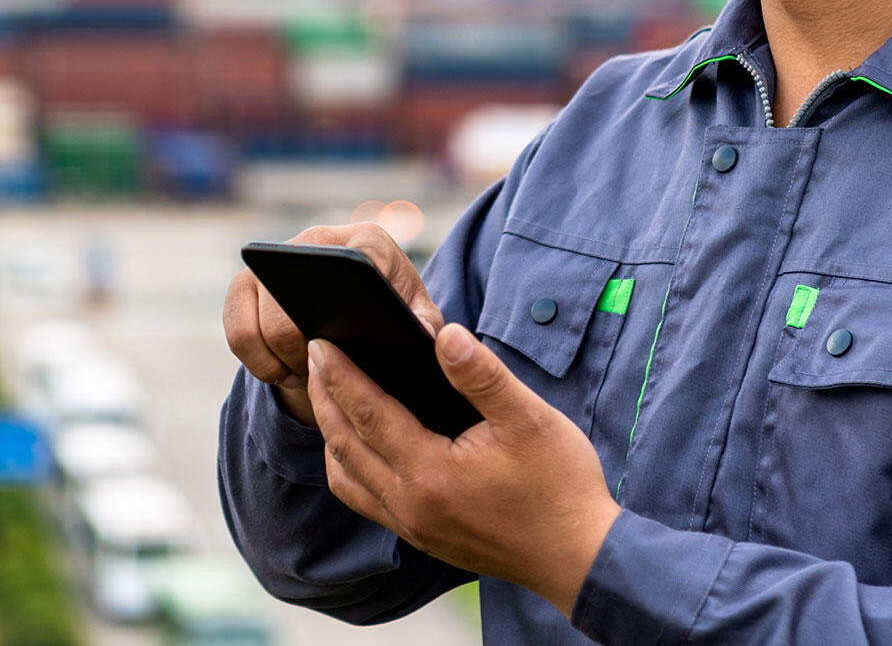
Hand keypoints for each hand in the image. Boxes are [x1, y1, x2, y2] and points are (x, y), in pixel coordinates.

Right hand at [223, 223, 446, 428]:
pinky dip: (260, 364)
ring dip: (282, 361)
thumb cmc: (390, 316)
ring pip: (261, 325)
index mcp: (366, 242)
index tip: (356, 343)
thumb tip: (419, 334)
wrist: (350, 310)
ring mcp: (274, 262)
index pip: (356, 261)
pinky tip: (284, 371)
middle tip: (327, 370)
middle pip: (294, 303)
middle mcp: (314, 240)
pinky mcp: (243, 287)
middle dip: (308, 351)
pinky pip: (238, 335)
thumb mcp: (418, 320)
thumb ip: (425, 326)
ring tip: (308, 372)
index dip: (350, 305)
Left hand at [309, 323, 620, 617]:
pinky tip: (358, 445)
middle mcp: (411, 504)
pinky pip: (365, 500)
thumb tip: (445, 334)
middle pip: (344, 444)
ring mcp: (413, 525)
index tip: (319, 342)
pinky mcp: (422, 537)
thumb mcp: (530, 419)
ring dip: (331, 434)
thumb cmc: (560, 486)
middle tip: (313, 356)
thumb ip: (482, 375)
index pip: (367, 414)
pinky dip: (349, 466)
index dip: (339, 375)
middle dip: (325, 397)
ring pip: (347, 477)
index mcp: (431, 472)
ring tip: (328, 396)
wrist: (578, 558)